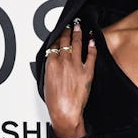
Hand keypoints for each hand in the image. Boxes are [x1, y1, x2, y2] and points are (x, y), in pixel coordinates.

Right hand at [43, 19, 96, 137]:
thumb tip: (52, 63)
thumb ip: (49, 69)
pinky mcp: (87, 72)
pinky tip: (92, 40)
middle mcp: (64, 62)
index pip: (54, 45)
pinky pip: (90, 56)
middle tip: (70, 24)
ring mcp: (76, 66)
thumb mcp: (46, 83)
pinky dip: (92, 46)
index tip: (59, 32)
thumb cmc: (55, 102)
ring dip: (78, 33)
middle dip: (67, 30)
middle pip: (65, 41)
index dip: (58, 37)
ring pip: (77, 44)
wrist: (66, 112)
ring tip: (79, 27)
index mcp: (51, 64)